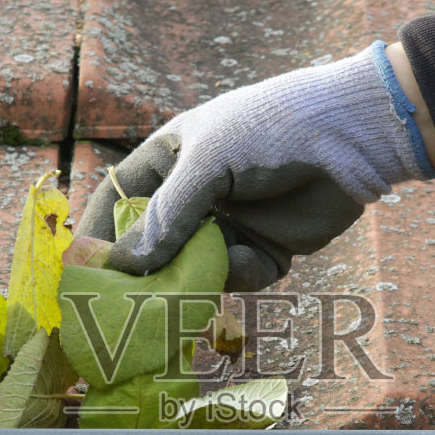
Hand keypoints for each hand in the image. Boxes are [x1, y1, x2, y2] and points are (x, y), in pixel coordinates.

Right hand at [75, 41, 434, 291]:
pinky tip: (256, 255)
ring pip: (194, 270)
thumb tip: (126, 266)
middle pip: (153, 246)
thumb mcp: (210, 163)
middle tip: (126, 306)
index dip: (100, 235)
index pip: (120, 201)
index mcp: (172, 160)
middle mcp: (196, 195)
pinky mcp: (265, 249)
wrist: (353, 135)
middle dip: (143, 275)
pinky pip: (238, 277)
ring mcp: (230, 223)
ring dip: (194, 281)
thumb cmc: (273, 128)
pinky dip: (243, 273)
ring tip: (190, 289)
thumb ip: (168, 216)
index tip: (81, 272)